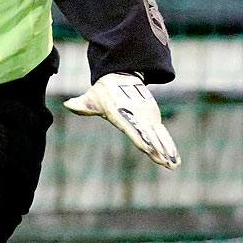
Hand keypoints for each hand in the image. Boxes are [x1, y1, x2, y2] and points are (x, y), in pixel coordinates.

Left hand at [63, 73, 179, 169]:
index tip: (148, 148)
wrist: (122, 77)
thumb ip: (80, 105)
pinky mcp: (153, 118)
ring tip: (173, 165)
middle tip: (164, 162)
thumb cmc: (102, 92)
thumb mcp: (90, 98)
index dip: (139, 138)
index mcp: (120, 112)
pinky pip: (163, 134)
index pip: (130, 127)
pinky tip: (174, 158)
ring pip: (159, 136)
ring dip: (167, 150)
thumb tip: (68, 105)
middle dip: (157, 149)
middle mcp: (136, 115)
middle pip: (148, 134)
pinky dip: (169, 145)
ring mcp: (147, 117)